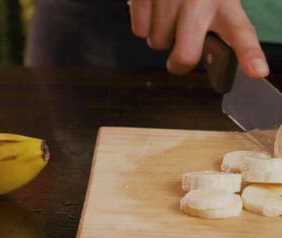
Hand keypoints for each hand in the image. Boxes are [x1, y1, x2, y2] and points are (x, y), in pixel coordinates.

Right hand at [129, 0, 268, 77]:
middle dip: (178, 63)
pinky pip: (140, 31)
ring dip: (161, 35)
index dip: (249, 54)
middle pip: (184, 57)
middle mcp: (199, 2)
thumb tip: (189, 60)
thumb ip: (212, 29)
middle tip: (181, 52)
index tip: (257, 71)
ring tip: (170, 13)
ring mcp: (170, 0)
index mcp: (225, 4)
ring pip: (157, 43)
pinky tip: (155, 8)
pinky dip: (144, 24)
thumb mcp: (215, 1)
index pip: (241, 32)